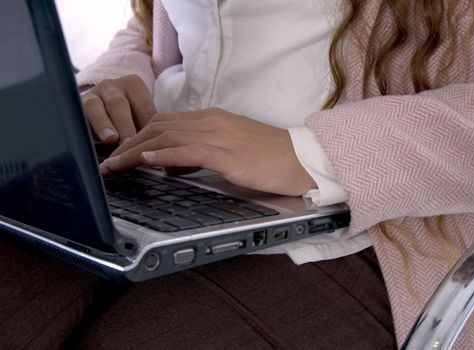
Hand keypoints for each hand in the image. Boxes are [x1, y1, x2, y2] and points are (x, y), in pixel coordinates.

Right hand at [81, 74, 156, 143]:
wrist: (102, 114)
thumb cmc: (130, 119)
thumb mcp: (141, 120)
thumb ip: (150, 130)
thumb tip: (158, 149)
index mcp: (133, 85)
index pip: (144, 107)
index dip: (148, 126)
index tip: (152, 142)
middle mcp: (111, 87)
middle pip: (119, 105)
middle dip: (125, 125)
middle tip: (130, 143)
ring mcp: (92, 95)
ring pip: (96, 107)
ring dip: (104, 125)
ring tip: (111, 139)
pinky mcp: (77, 107)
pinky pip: (79, 116)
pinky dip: (86, 129)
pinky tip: (89, 142)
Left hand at [99, 108, 316, 195]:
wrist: (301, 161)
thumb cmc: (269, 159)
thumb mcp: (228, 153)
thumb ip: (197, 155)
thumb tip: (168, 165)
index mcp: (212, 120)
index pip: (165, 123)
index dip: (138, 136)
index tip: (120, 152)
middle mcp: (211, 122)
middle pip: (159, 127)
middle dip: (129, 143)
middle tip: (109, 161)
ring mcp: (219, 135)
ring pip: (167, 137)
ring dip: (136, 151)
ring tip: (116, 164)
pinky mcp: (227, 153)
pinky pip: (188, 150)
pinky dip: (163, 154)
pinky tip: (146, 160)